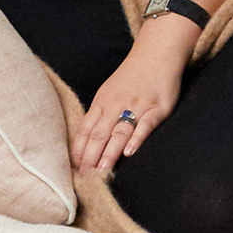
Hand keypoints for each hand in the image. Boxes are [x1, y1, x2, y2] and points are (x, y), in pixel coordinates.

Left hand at [74, 30, 190, 172]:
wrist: (156, 53)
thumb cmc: (131, 76)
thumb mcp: (109, 92)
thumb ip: (99, 115)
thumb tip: (86, 144)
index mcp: (102, 102)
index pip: (85, 130)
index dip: (79, 151)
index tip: (74, 171)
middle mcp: (116, 104)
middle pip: (99, 134)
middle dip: (91, 158)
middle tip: (86, 179)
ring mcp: (137, 105)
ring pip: (119, 132)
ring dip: (109, 153)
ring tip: (102, 172)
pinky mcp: (158, 107)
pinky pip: (145, 124)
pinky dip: (137, 138)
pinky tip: (129, 152)